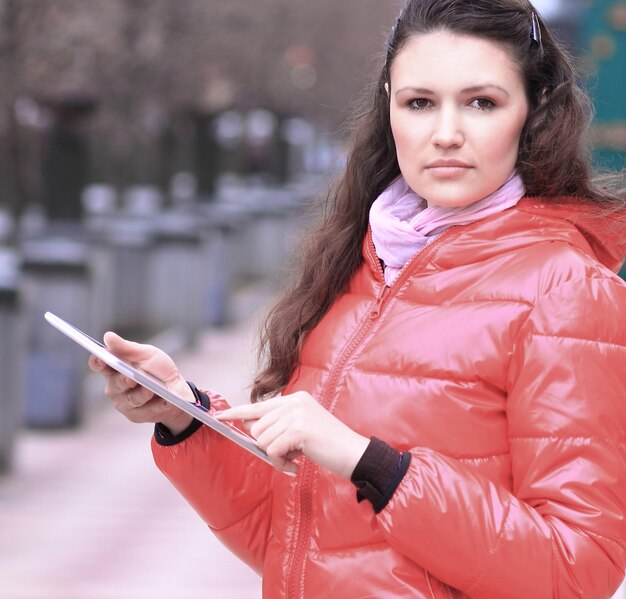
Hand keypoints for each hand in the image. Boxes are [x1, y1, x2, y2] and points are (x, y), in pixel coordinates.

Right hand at [88, 331, 193, 434]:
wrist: (178, 390)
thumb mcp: (147, 354)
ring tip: (154, 390)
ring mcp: (123, 403)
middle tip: (131, 378)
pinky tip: (165, 401)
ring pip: (131, 399)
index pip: (99, 365)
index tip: (101, 358)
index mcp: (114, 368)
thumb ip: (127, 348)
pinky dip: (157, 404)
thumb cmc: (158, 369)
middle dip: (124, 380)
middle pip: (115, 384)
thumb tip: (108, 336)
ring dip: (144, 393)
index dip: (97, 362)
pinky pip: (144, 411)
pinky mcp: (135, 415)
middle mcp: (115, 387)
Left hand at [215, 392, 368, 477]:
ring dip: (275, 457)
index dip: (235, 412)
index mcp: (295, 399)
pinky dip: (281, 463)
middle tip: (288, 456)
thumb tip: (248, 428)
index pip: (257, 405)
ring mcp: (296, 414)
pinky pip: (272, 450)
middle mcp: (294, 402)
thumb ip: (278, 426)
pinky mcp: (298, 429)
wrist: (354, 454)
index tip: (218, 417)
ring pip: (262, 440)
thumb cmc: (327, 446)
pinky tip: (297, 465)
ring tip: (295, 459)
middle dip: (267, 446)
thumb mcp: (301, 430)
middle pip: (256, 427)